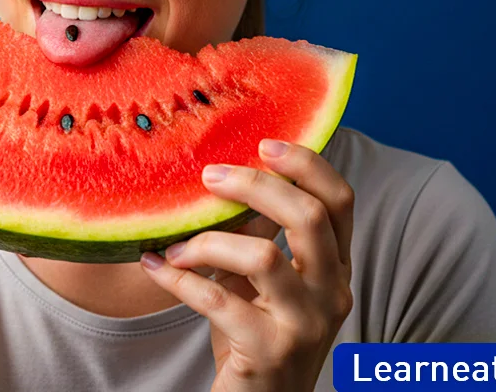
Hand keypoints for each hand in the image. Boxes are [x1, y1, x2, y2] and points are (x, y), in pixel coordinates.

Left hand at [139, 139, 353, 391]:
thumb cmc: (256, 335)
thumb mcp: (263, 281)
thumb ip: (256, 234)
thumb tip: (221, 176)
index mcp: (336, 267)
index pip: (340, 200)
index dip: (307, 164)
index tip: (264, 142)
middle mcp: (333, 292)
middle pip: (308, 217)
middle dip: (254, 186)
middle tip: (209, 176)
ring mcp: (306, 325)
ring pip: (263, 257)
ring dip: (208, 241)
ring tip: (175, 244)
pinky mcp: (269, 352)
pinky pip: (217, 300)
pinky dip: (178, 278)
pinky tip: (154, 266)